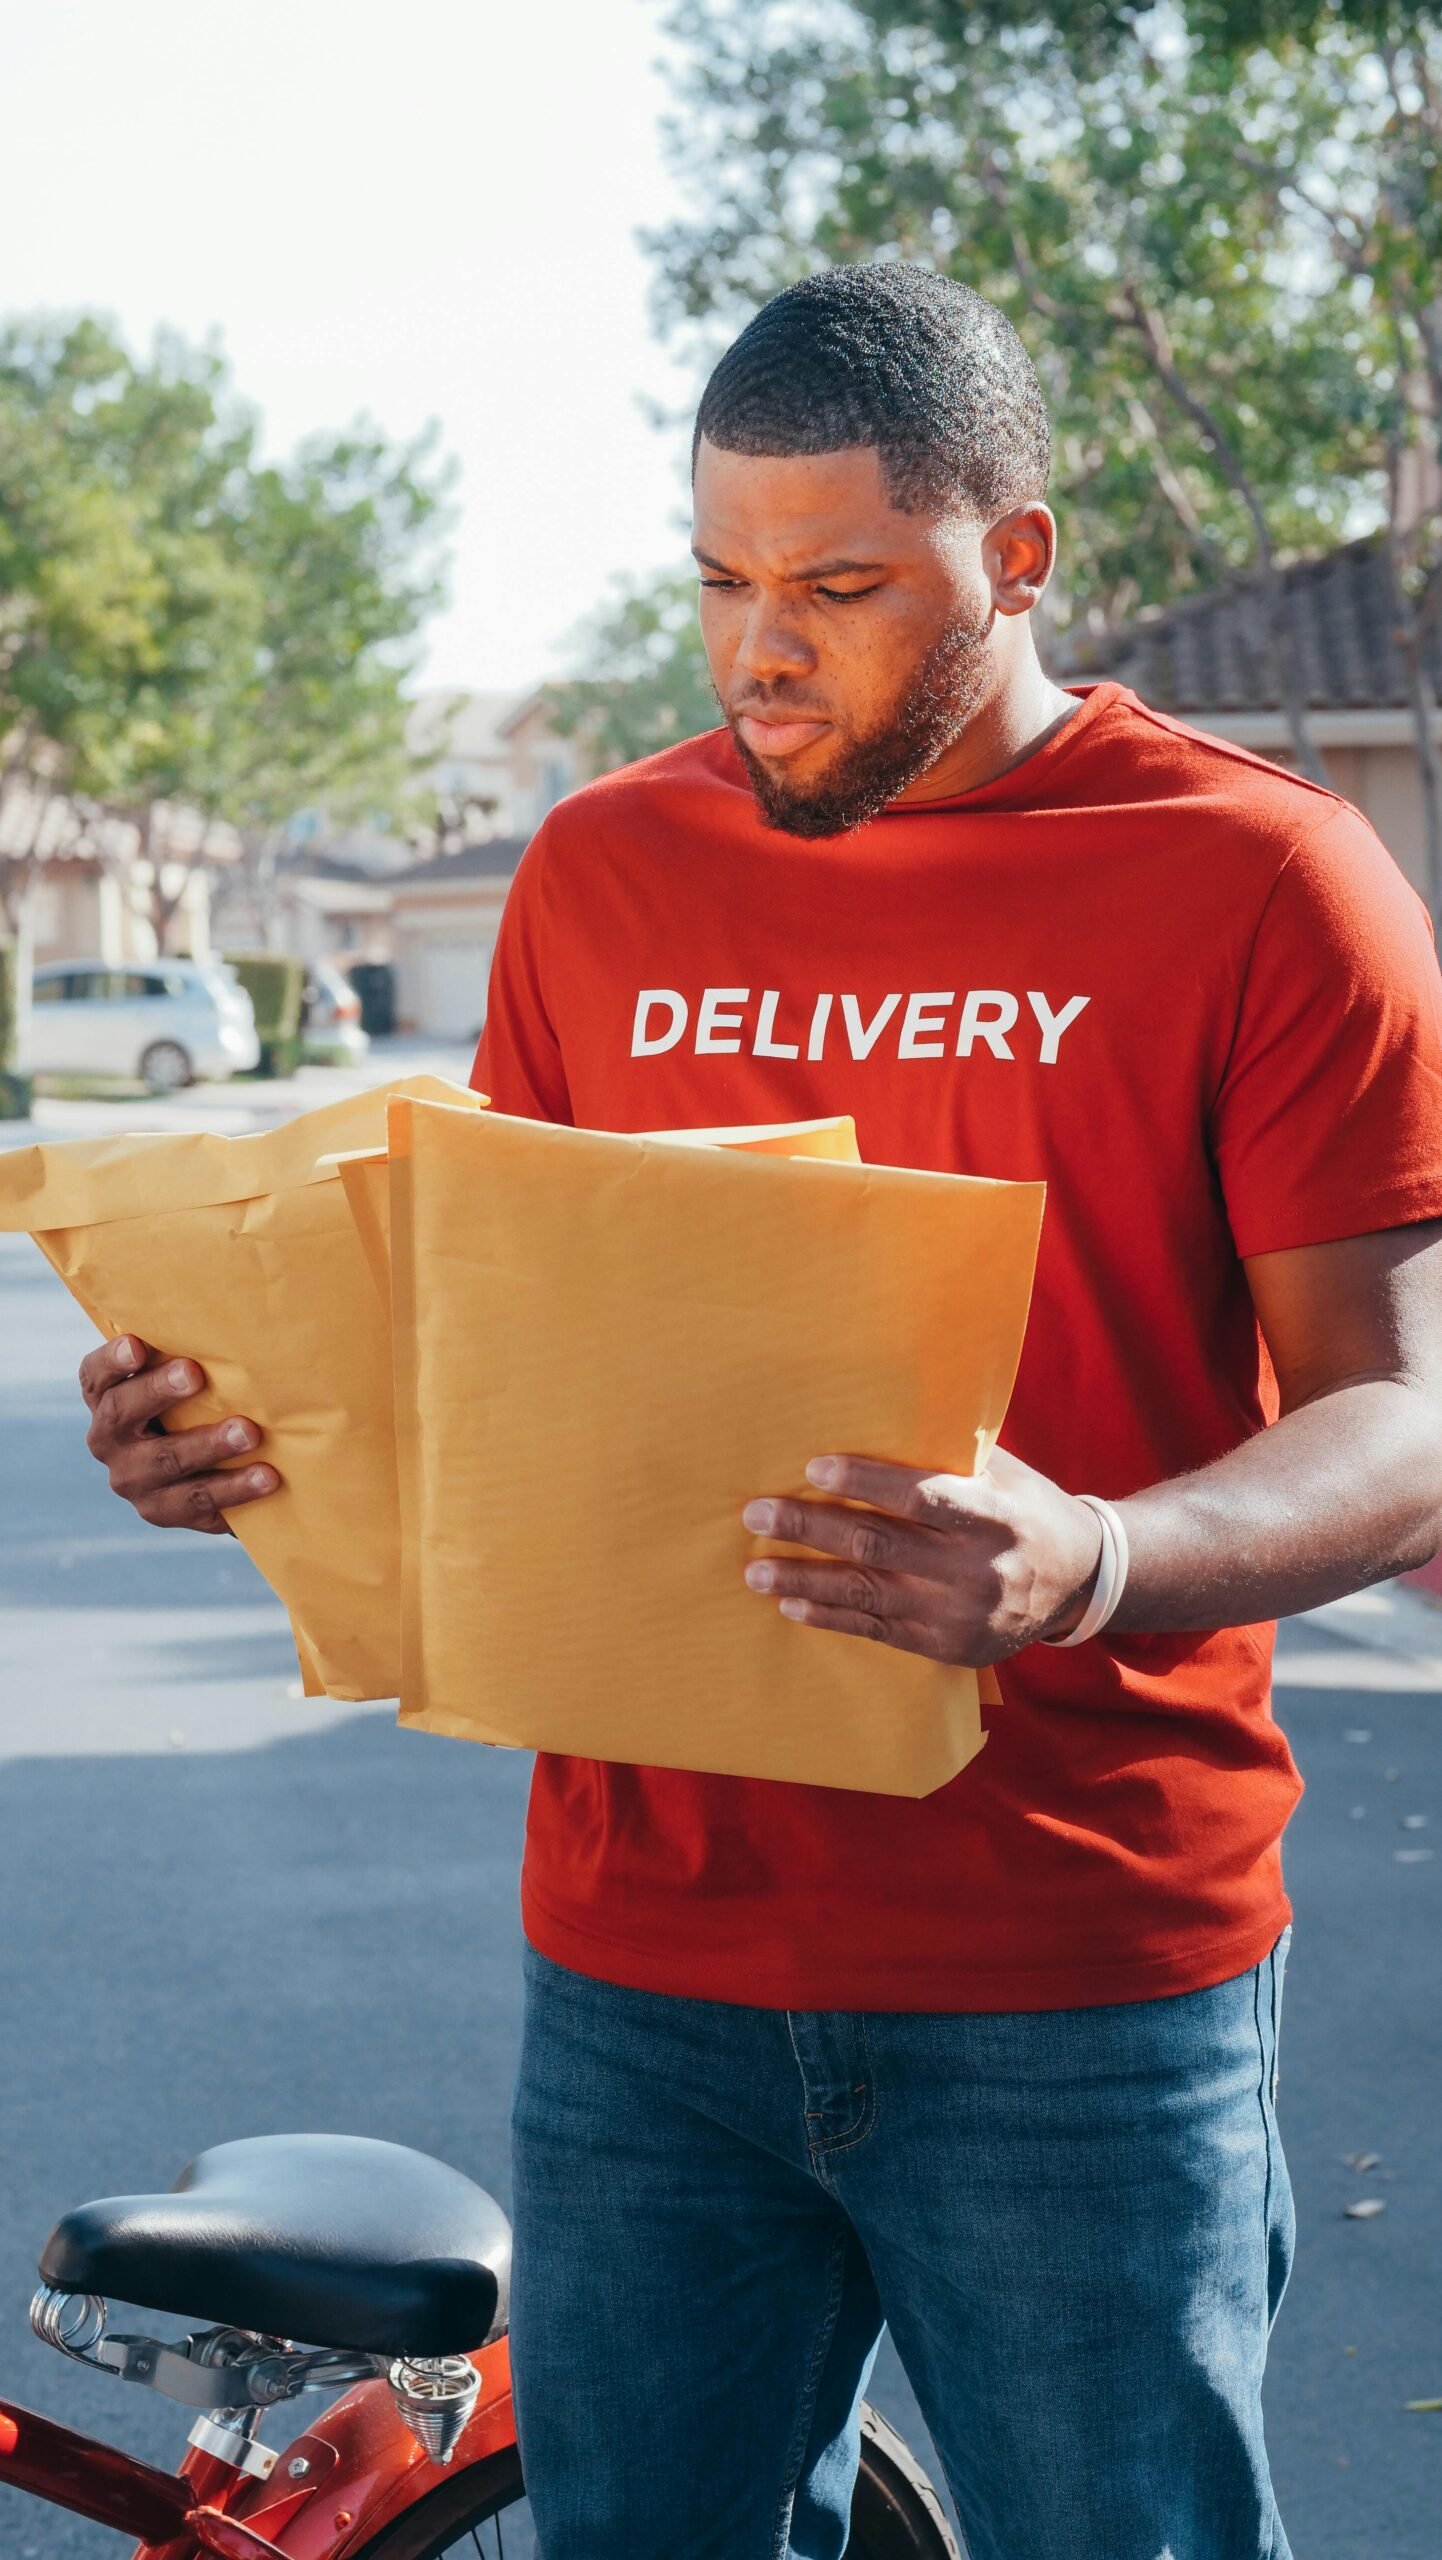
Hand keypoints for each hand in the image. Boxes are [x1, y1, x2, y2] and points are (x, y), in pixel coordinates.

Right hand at [80, 1335, 279, 1534]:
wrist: (208, 1472)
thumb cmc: (197, 1403)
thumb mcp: (184, 1381)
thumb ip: (189, 1354)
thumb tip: (240, 1319)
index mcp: (106, 1399)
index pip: (96, 1376)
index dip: (112, 1361)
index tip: (137, 1345)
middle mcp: (109, 1439)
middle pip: (122, 1413)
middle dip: (158, 1391)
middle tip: (195, 1374)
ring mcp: (134, 1480)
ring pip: (167, 1461)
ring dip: (208, 1445)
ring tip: (249, 1432)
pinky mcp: (163, 1511)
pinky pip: (199, 1501)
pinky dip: (235, 1489)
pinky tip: (267, 1477)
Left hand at [741, 1446, 1102, 1663]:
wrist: (1079, 1580)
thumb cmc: (1026, 1508)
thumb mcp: (1002, 1474)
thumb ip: (946, 1456)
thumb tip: (872, 1415)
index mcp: (994, 1515)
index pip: (920, 1496)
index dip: (864, 1483)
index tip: (813, 1468)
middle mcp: (977, 1569)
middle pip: (878, 1546)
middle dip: (809, 1529)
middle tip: (757, 1514)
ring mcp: (961, 1614)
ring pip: (868, 1594)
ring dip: (804, 1581)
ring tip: (754, 1571)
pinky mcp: (948, 1646)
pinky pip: (877, 1630)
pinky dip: (830, 1616)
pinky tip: (792, 1603)